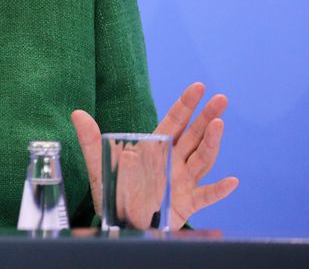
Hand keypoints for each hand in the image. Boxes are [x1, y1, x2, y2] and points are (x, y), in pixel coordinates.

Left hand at [71, 82, 238, 228]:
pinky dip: (219, 190)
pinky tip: (232, 182)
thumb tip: (77, 113)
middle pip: (194, 136)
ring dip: (211, 143)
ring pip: (202, 160)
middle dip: (207, 116)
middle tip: (221, 99)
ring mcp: (182, 182)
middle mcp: (173, 162)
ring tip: (219, 124)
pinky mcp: (186, 204)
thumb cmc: (114, 191)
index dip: (186, 105)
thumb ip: (90, 140)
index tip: (199, 87)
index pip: (174, 122)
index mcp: (155, 148)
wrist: (121, 221)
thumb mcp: (99, 164)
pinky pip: (205, 196)